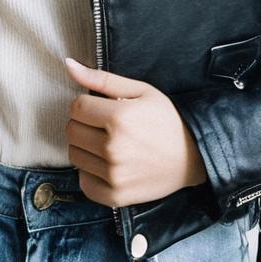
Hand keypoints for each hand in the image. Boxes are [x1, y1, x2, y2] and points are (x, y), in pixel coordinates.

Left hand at [63, 57, 207, 207]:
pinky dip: (90, 172)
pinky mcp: (115, 196)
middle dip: (83, 123)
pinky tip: (106, 163)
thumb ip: (101, 79)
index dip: (85, 103)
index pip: (76, 107)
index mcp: (119, 118)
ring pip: (74, 155)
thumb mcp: (140, 90)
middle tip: (103, 124)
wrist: (192, 156)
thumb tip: (68, 65)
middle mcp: (113, 148)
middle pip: (71, 130)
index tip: (100, 107)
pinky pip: (83, 182)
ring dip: (85, 146)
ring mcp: (114, 175)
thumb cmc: (165, 119)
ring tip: (106, 142)